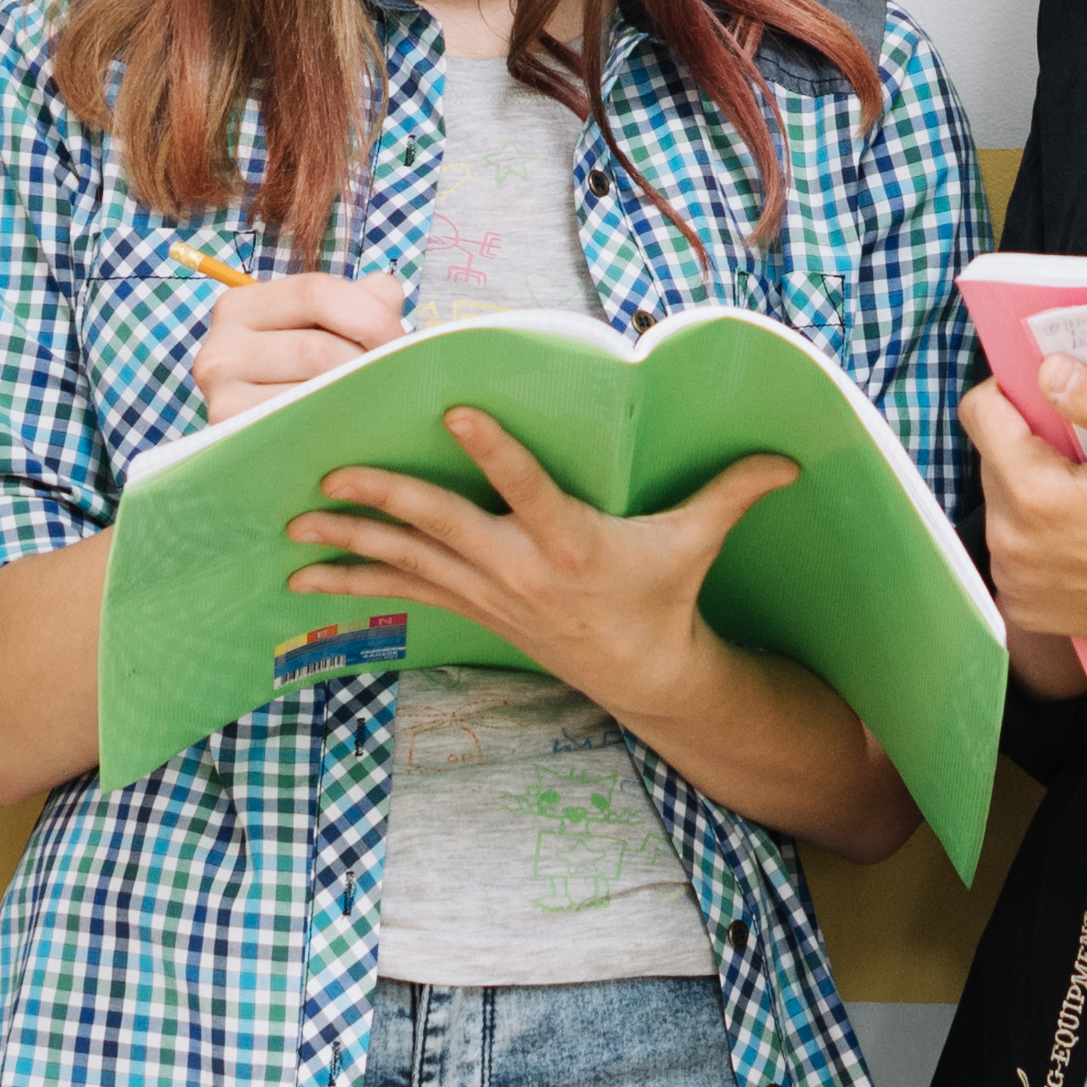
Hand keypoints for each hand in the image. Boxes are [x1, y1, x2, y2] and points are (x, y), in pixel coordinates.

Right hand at [192, 272, 408, 426]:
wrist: (271, 450)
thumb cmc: (306, 379)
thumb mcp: (329, 328)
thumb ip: (364, 300)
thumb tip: (388, 296)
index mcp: (241, 306)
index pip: (316, 293)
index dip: (371, 316)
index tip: (400, 342)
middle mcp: (219, 347)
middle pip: (317, 349)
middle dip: (370, 367)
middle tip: (398, 384)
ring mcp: (219, 395)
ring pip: (311, 389)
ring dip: (358, 399)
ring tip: (380, 406)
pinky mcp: (231, 435)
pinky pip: (300, 427)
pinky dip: (337, 429)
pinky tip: (352, 430)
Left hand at [286, 412, 796, 725]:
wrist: (643, 675)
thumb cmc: (666, 592)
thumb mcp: (696, 539)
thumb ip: (733, 489)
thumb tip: (792, 456)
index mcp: (574, 542)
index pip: (527, 489)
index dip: (493, 451)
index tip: (455, 411)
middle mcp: (522, 571)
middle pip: (444, 528)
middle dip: (385, 500)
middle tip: (331, 472)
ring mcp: (491, 594)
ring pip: (409, 562)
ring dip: (350, 543)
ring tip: (294, 523)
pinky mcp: (473, 609)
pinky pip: (403, 591)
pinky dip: (354, 582)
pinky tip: (307, 579)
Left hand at [958, 358, 1086, 669]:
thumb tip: (1050, 369)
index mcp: (1035, 496)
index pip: (980, 412)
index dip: (1016, 392)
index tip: (1059, 405)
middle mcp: (1009, 543)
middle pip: (992, 456)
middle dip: (1034, 444)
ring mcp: (1013, 582)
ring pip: (1001, 501)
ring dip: (1036, 490)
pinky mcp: (1023, 606)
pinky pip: (1013, 546)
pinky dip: (1040, 535)